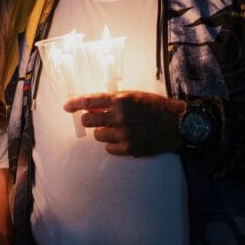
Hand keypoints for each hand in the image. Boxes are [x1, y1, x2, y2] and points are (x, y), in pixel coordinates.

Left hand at [64, 91, 184, 155]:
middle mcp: (120, 116)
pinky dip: (113, 145)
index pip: (90, 101)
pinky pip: (109, 148)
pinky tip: (124, 139)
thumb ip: (113, 101)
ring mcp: (124, 133)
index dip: (75, 104)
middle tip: (95, 121)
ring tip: (118, 129)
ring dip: (103, 132)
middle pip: (89, 121)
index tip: (67, 107)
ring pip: (98, 135)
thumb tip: (92, 106)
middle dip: (89, 120)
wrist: (178, 124)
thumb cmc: (156, 107)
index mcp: (121, 100)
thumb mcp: (135, 96)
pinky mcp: (129, 148)